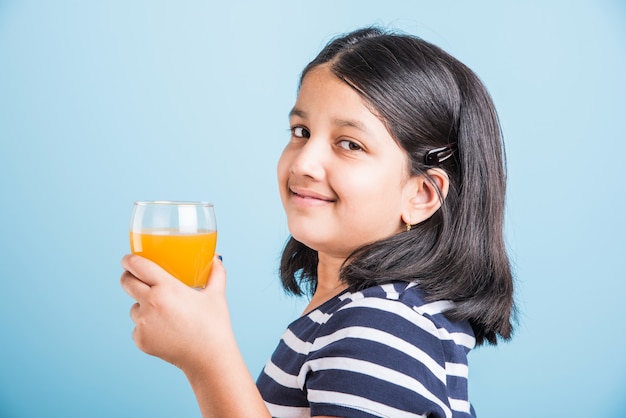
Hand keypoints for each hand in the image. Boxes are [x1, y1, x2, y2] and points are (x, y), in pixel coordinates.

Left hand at [120, 253, 230, 371]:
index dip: (130, 260)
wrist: (208, 358)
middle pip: (127, 283)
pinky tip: (164, 331)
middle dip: (128, 277)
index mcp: (167, 287)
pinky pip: (137, 328)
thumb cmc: (214, 325)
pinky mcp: (140, 340)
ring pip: (133, 307)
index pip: (138, 266)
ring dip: (142, 306)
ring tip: (163, 314)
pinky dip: (147, 328)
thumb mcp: (217, 296)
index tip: (128, 259)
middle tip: (134, 278)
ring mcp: (143, 323)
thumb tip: (217, 259)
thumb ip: (216, 274)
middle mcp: (151, 303)